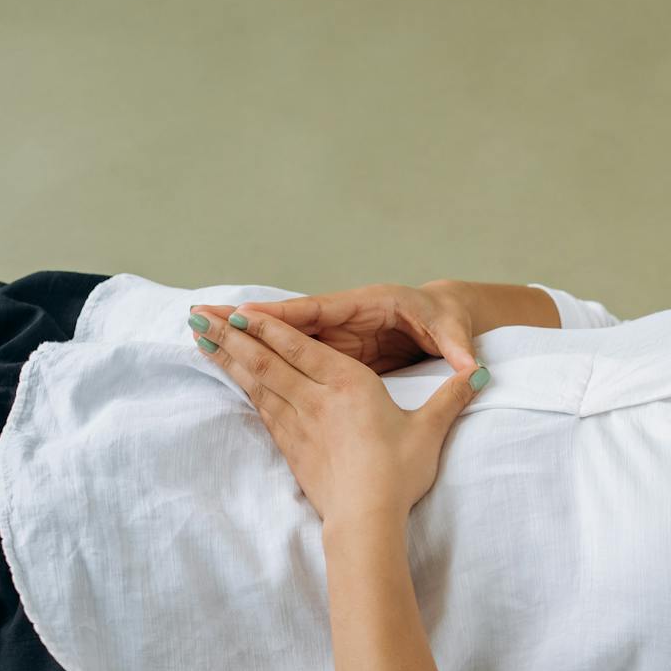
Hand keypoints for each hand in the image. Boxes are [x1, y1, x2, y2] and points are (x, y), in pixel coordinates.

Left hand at [186, 304, 488, 522]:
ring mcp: (299, 424)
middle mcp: (317, 399)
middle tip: (198, 315)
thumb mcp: (429, 430)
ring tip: (200, 338)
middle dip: (232, 335)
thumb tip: (478, 375)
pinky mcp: (291, 448)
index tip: (240, 308)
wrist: (367, 519)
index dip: (269, 327)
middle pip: (266, 360)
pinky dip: (241, 389)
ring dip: (227, 358)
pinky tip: (231, 379)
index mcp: (349, 386)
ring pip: (256, 382)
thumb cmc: (398, 473)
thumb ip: (450, 398)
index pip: (301, 348)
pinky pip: (261, 409)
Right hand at [187, 280, 482, 375]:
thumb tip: (470, 365)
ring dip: (246, 334)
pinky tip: (231, 358)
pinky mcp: (335, 348)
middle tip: (200, 316)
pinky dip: (263, 352)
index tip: (248, 316)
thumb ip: (457, 347)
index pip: (320, 309)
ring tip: (200, 333)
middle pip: (289, 318)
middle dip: (247, 318)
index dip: (284, 314)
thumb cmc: (451, 320)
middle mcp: (345, 314)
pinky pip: (293, 351)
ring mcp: (337, 331)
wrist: (450, 316)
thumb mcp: (455, 331)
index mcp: (370, 305)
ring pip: (284, 334)